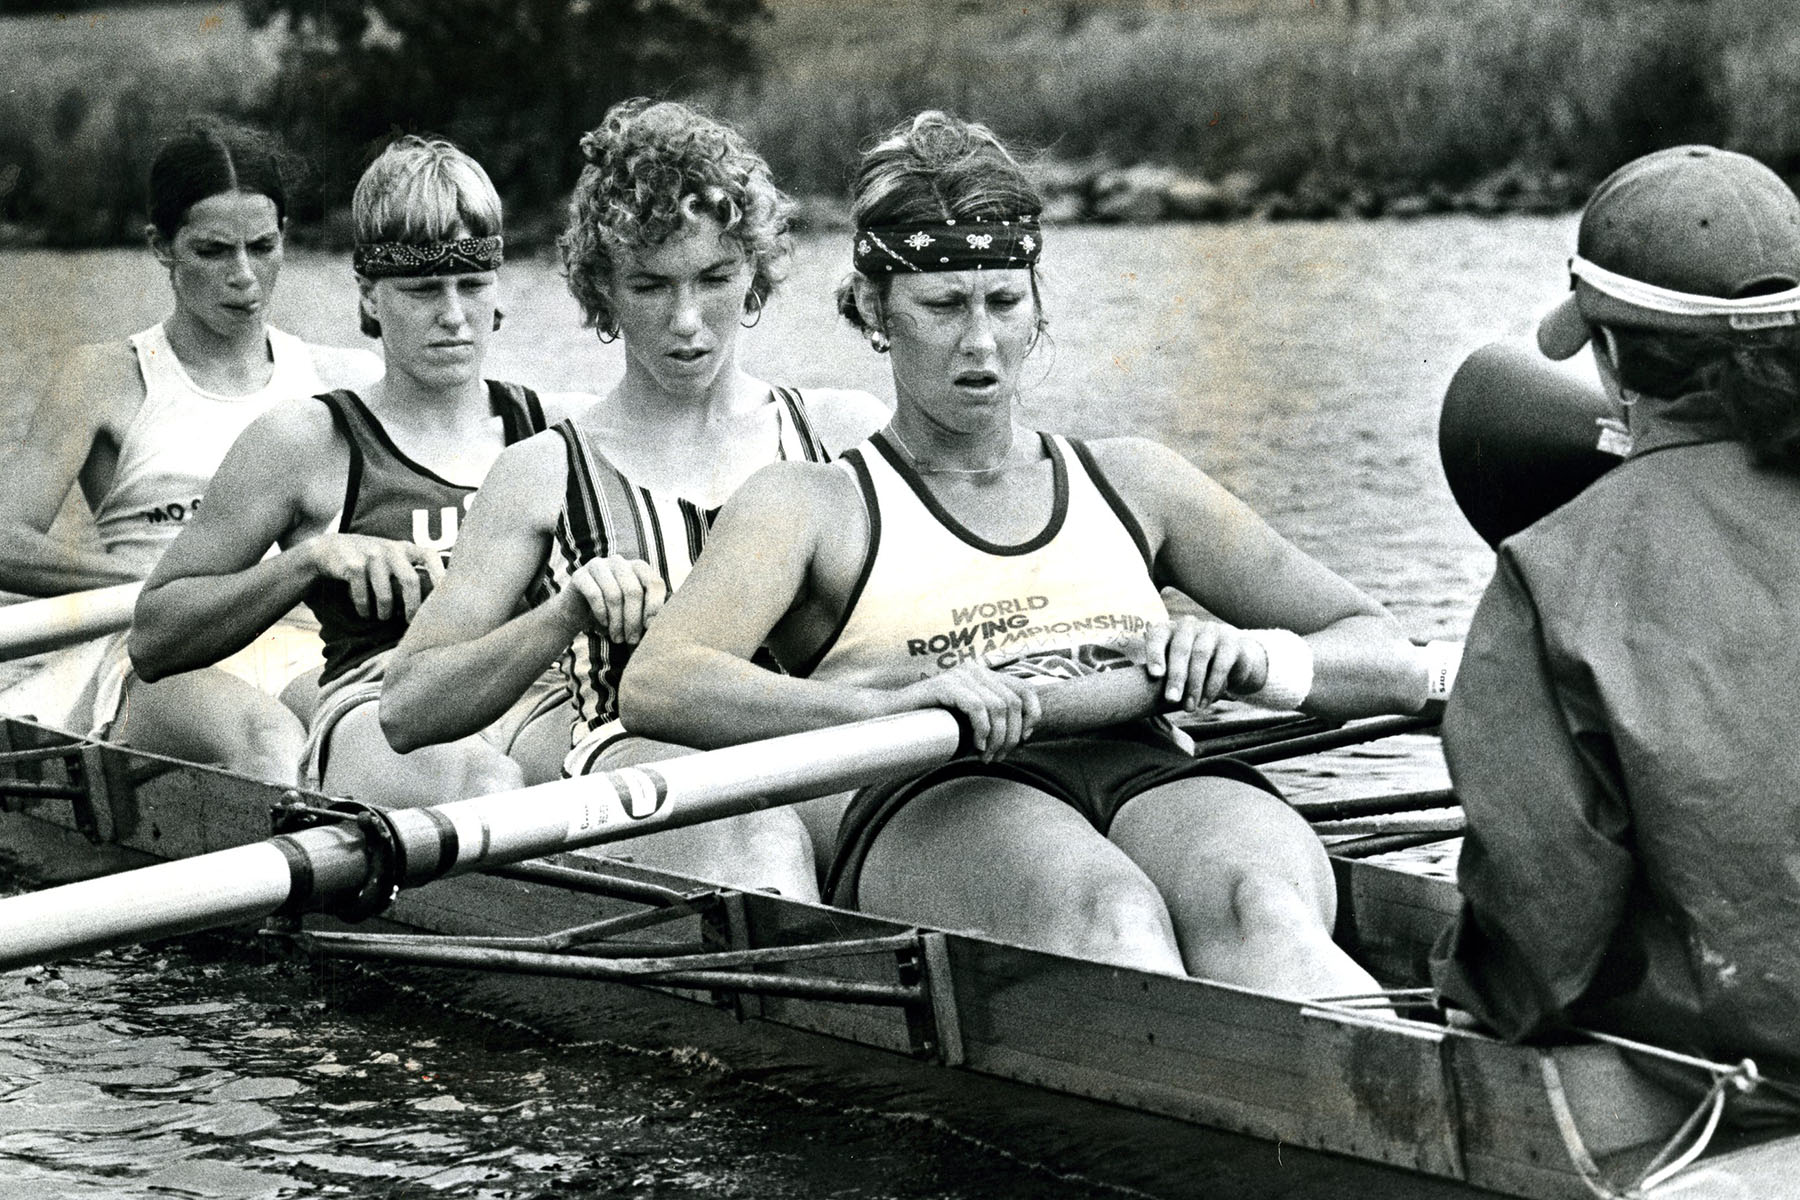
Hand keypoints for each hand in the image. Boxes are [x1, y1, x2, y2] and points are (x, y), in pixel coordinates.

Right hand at [309, 534, 443, 620]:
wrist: (330, 549)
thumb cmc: (370, 561)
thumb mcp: (393, 559)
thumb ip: (412, 571)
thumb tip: (438, 603)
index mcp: (406, 548)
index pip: (430, 556)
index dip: (440, 574)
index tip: (445, 596)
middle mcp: (391, 549)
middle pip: (410, 580)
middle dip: (413, 606)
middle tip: (412, 622)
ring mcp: (371, 555)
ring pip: (385, 592)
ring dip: (385, 610)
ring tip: (384, 617)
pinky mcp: (352, 564)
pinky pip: (363, 594)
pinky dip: (364, 607)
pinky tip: (365, 613)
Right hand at [563, 555, 666, 643]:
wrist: (578, 613)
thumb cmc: (614, 614)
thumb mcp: (636, 611)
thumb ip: (651, 612)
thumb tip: (664, 624)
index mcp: (638, 567)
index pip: (654, 582)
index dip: (654, 606)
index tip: (650, 627)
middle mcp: (619, 562)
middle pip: (633, 591)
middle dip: (633, 620)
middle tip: (632, 640)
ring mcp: (598, 565)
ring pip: (614, 594)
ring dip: (617, 621)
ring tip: (618, 638)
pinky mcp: (579, 575)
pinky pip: (594, 594)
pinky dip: (601, 613)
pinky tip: (604, 625)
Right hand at [893, 661, 1041, 759]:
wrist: (893, 717)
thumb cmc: (933, 724)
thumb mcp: (970, 721)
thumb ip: (993, 722)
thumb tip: (1021, 739)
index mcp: (985, 676)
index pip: (1025, 690)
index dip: (1032, 717)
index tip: (1023, 740)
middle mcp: (976, 670)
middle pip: (1013, 703)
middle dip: (1011, 736)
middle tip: (997, 757)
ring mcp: (960, 675)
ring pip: (998, 706)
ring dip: (998, 737)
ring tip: (986, 756)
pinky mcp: (945, 684)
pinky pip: (977, 706)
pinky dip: (982, 730)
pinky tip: (977, 745)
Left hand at [1142, 617, 1266, 711]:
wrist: (1231, 662)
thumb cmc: (1190, 668)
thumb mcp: (1173, 669)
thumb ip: (1159, 676)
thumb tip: (1140, 699)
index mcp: (1168, 630)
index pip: (1157, 636)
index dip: (1155, 654)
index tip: (1155, 675)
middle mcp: (1189, 626)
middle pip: (1180, 648)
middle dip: (1175, 676)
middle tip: (1171, 700)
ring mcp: (1211, 630)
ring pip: (1201, 655)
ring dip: (1194, 684)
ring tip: (1189, 708)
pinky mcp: (1232, 642)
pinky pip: (1221, 664)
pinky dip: (1212, 686)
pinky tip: (1205, 703)